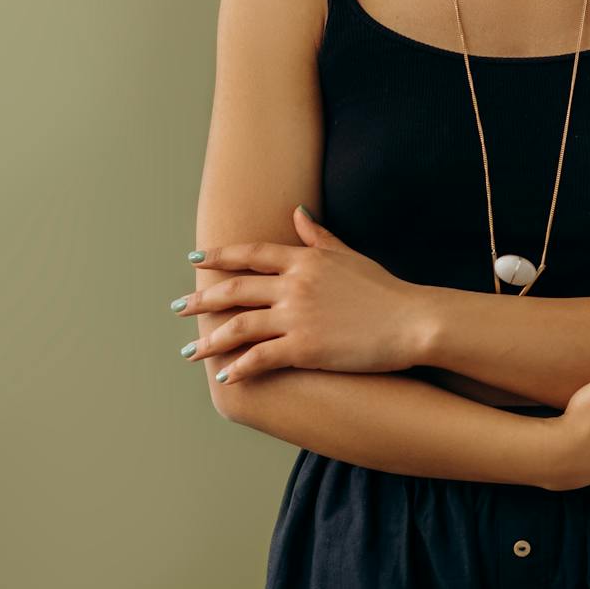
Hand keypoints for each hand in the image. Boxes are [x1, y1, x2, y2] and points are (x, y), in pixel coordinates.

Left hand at [177, 207, 429, 383]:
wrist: (411, 321)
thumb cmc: (385, 290)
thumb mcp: (350, 256)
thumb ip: (319, 237)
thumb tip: (297, 212)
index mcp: (304, 260)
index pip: (251, 254)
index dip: (220, 256)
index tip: (195, 260)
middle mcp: (294, 285)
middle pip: (235, 289)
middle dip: (202, 299)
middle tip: (177, 307)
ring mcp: (297, 317)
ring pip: (239, 326)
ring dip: (210, 339)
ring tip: (190, 350)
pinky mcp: (304, 348)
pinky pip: (261, 358)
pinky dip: (239, 367)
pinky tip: (225, 376)